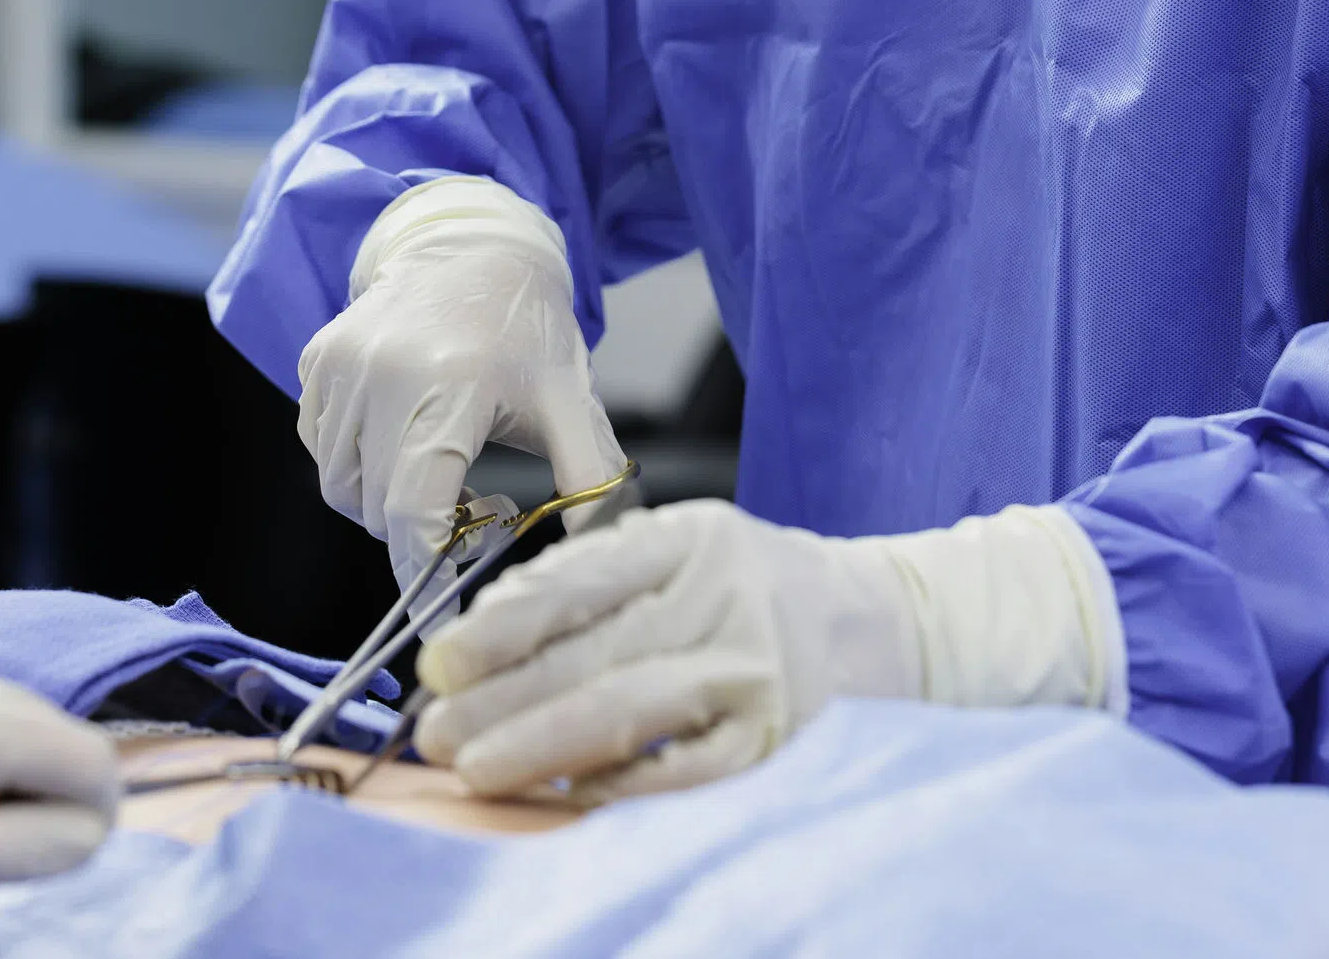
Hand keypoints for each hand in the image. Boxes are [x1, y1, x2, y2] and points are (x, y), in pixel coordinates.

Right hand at [297, 179, 628, 591]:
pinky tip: (403, 439)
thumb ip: (590, 479)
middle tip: (476, 513)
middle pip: (379, 509)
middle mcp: (384, 374)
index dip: (423, 579)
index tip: (440, 623)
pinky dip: (356, 464)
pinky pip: (322, 448)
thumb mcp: (568, 400)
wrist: (472, 245)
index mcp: (451, 387)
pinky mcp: (317, 361)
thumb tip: (604, 551)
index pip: (416, 511)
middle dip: (421, 534)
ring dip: (385, 503)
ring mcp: (342, 365)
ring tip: (441, 472)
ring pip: (342, 486)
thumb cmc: (526, 327)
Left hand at [416, 499, 1125, 803]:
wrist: (890, 623)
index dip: (502, 623)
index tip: (443, 661)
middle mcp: (726, 595)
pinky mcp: (779, 737)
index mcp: (694, 535)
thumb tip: (488, 637)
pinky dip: (624, 784)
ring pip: (630, 709)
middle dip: (502, 697)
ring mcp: (756, 670)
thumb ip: (600, 581)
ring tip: (478, 767)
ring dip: (541, 742)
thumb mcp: (688, 548)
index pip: (581, 577)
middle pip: (593, 650)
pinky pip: (687, 769)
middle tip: (437, 731)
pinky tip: (570, 793)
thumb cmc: (760, 588)